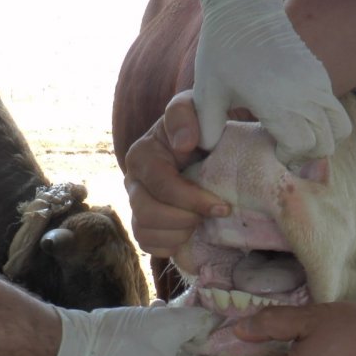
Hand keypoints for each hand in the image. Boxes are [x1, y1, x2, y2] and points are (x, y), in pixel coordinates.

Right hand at [34, 303, 227, 355]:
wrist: (72, 350)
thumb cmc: (122, 339)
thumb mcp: (169, 323)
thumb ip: (200, 321)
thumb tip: (219, 318)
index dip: (217, 340)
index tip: (219, 319)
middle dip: (189, 336)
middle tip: (187, 309)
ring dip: (171, 338)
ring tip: (163, 310)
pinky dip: (156, 350)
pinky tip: (150, 322)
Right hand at [123, 91, 229, 257]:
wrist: (208, 152)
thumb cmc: (205, 131)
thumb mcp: (199, 110)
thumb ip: (186, 114)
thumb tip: (182, 143)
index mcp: (142, 154)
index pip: (161, 185)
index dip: (192, 200)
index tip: (223, 206)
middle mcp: (132, 180)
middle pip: (147, 213)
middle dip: (185, 218)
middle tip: (213, 213)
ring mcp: (134, 204)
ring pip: (146, 232)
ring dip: (180, 232)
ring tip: (201, 221)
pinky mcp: (141, 224)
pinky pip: (147, 245)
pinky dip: (170, 244)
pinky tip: (189, 233)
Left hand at [193, 0, 351, 163]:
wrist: (245, 8)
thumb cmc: (221, 50)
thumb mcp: (206, 91)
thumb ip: (206, 126)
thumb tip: (209, 152)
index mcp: (276, 100)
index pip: (302, 146)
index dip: (287, 156)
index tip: (269, 150)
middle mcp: (304, 93)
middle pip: (325, 143)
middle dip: (306, 154)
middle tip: (282, 147)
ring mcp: (317, 82)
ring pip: (340, 128)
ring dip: (322, 139)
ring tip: (295, 136)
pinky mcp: (321, 74)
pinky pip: (335, 109)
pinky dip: (324, 122)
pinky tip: (296, 117)